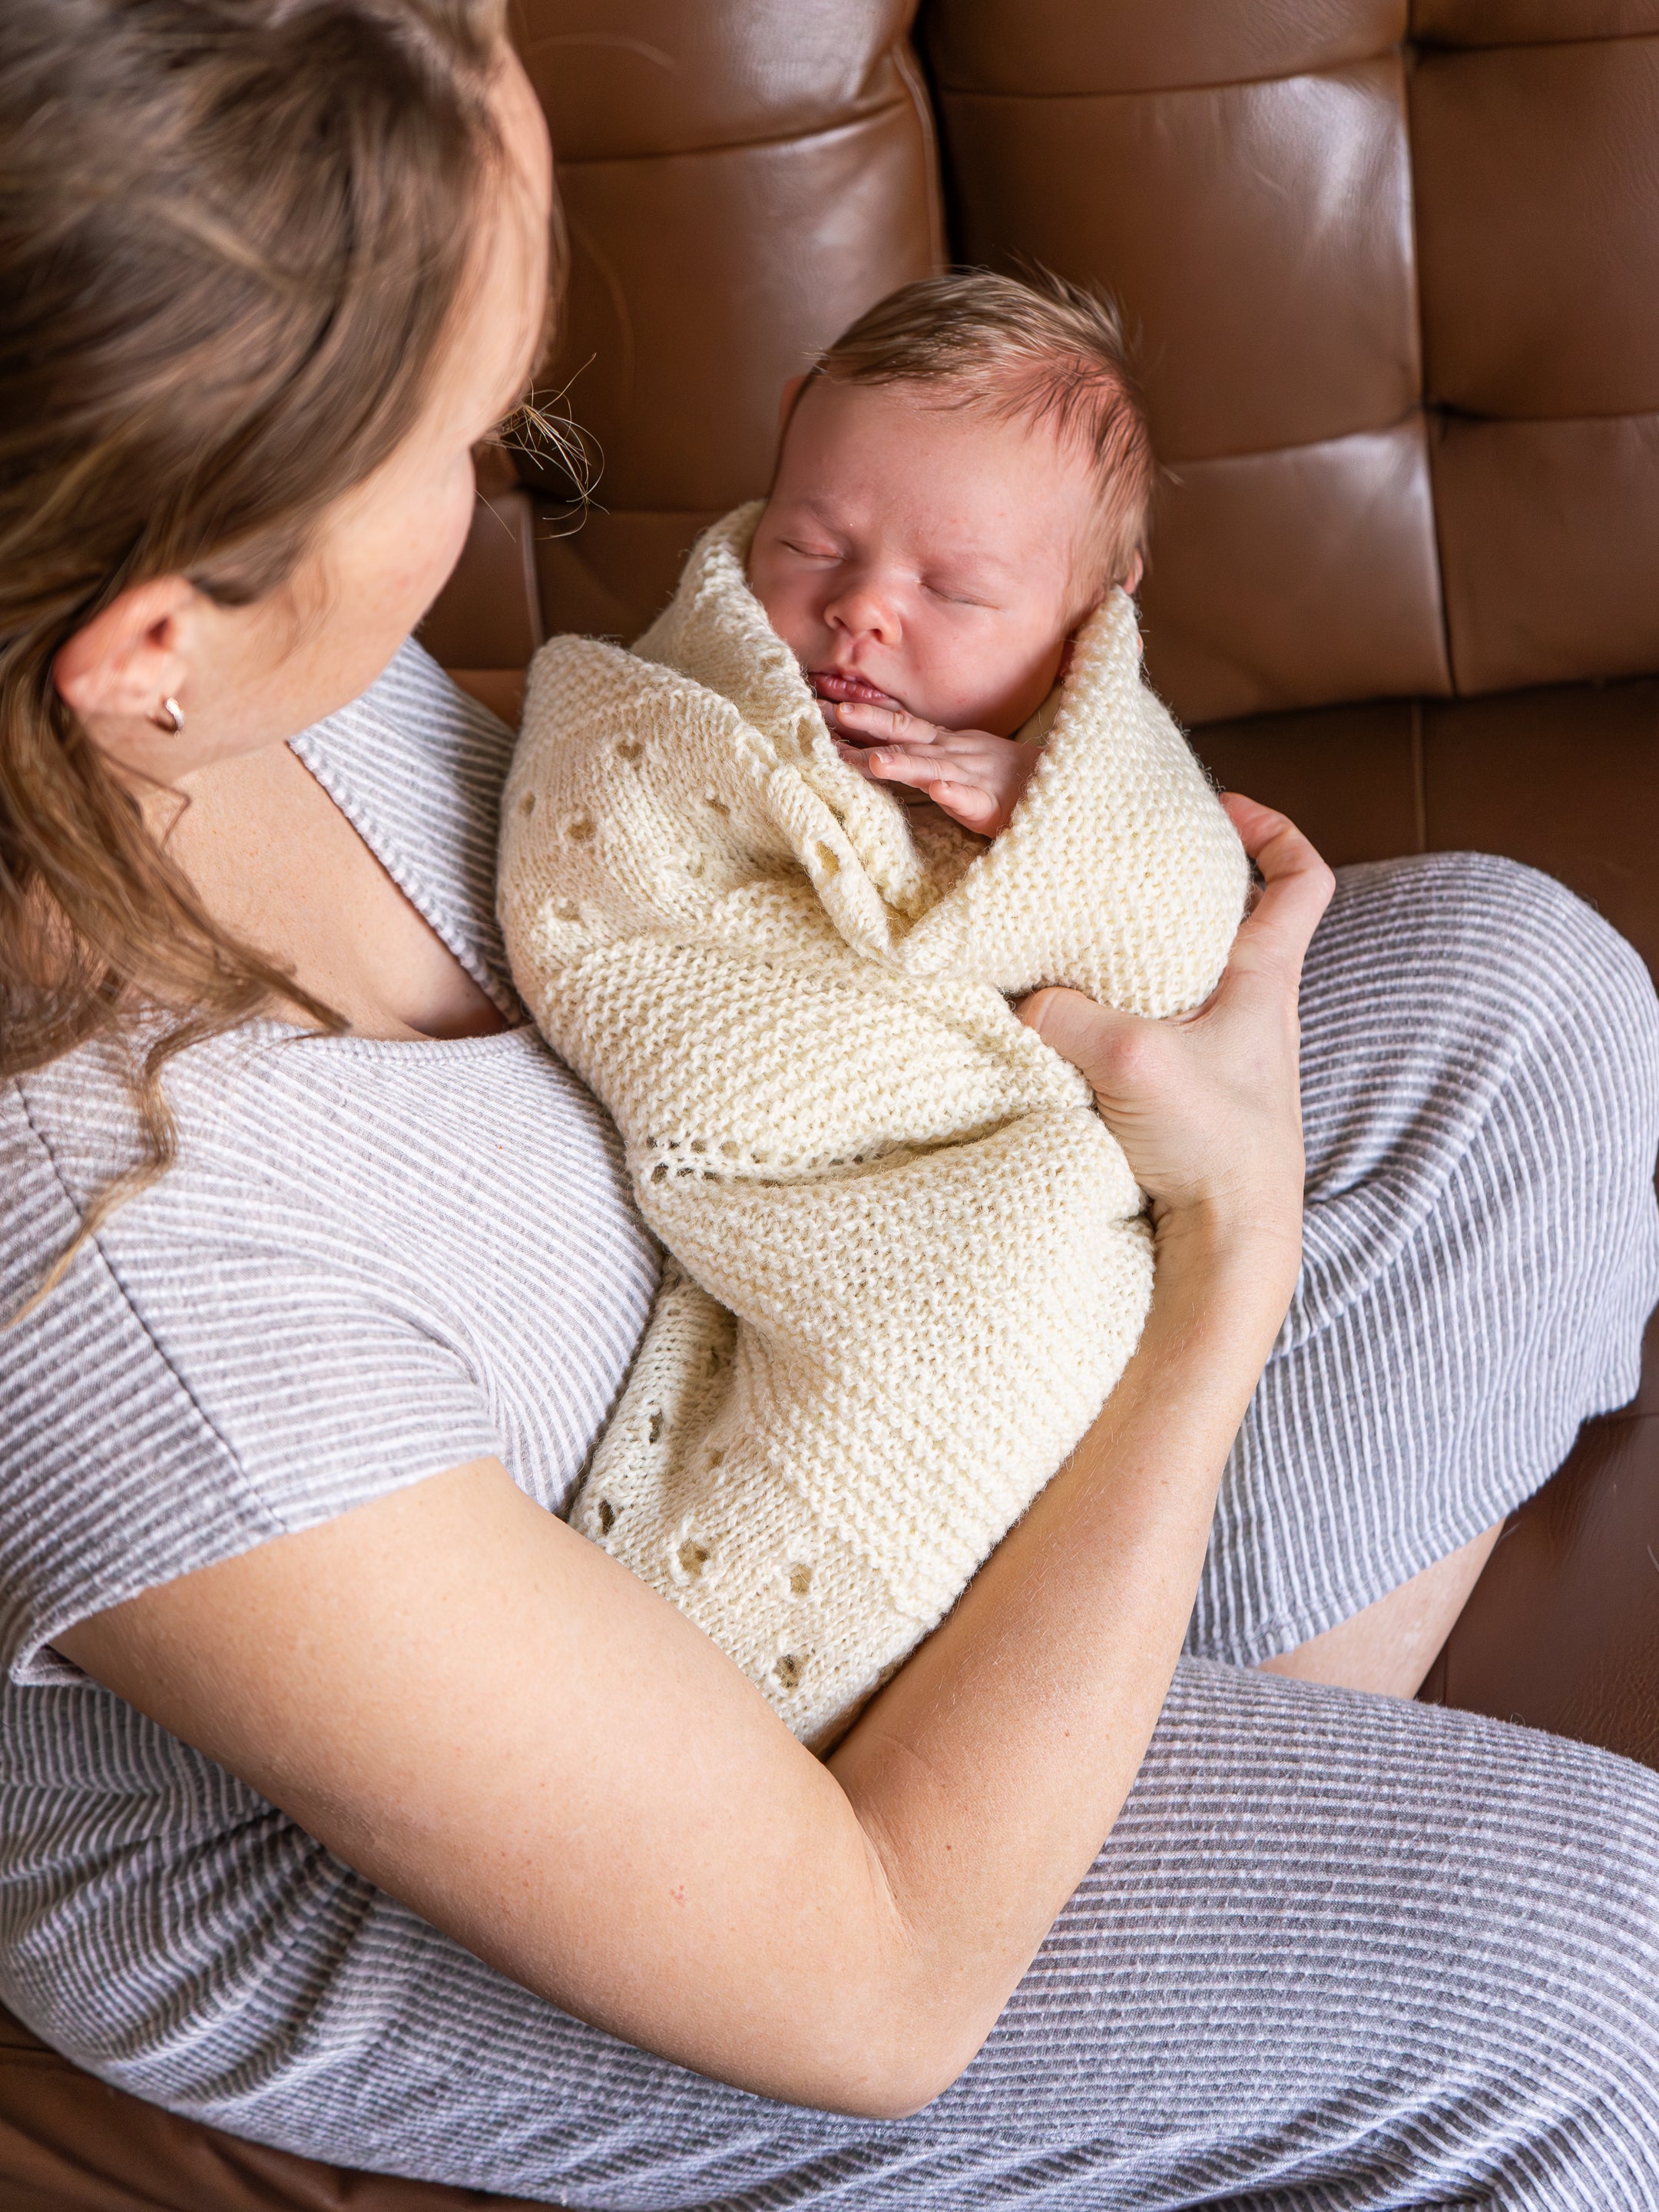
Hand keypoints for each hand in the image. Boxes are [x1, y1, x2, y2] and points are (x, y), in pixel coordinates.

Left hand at [829, 696, 1042, 835]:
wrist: (1052, 790)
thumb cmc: (1000, 781)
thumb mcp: (956, 760)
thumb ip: (920, 754)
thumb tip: (872, 749)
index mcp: (942, 744)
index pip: (896, 724)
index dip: (860, 714)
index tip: (819, 706)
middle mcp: (952, 753)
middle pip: (905, 735)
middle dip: (868, 724)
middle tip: (832, 714)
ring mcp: (971, 776)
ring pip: (933, 768)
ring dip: (905, 764)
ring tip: (876, 762)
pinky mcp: (990, 804)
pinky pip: (972, 797)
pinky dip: (956, 793)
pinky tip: (941, 790)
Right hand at [1016, 794, 1333, 1258]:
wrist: (1230, 1244)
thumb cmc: (1215, 1149)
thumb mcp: (1132, 1060)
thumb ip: (1066, 1016)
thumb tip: (1020, 1002)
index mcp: (1264, 981)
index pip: (1302, 881)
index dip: (1273, 831)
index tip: (1223, 809)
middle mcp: (1249, 1013)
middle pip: (1225, 921)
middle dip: (1173, 889)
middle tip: (1115, 869)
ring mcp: (1218, 1059)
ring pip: (1179, 979)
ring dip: (1132, 958)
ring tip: (1071, 943)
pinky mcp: (1184, 1100)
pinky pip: (1148, 1033)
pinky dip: (1108, 1018)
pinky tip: (1061, 1024)